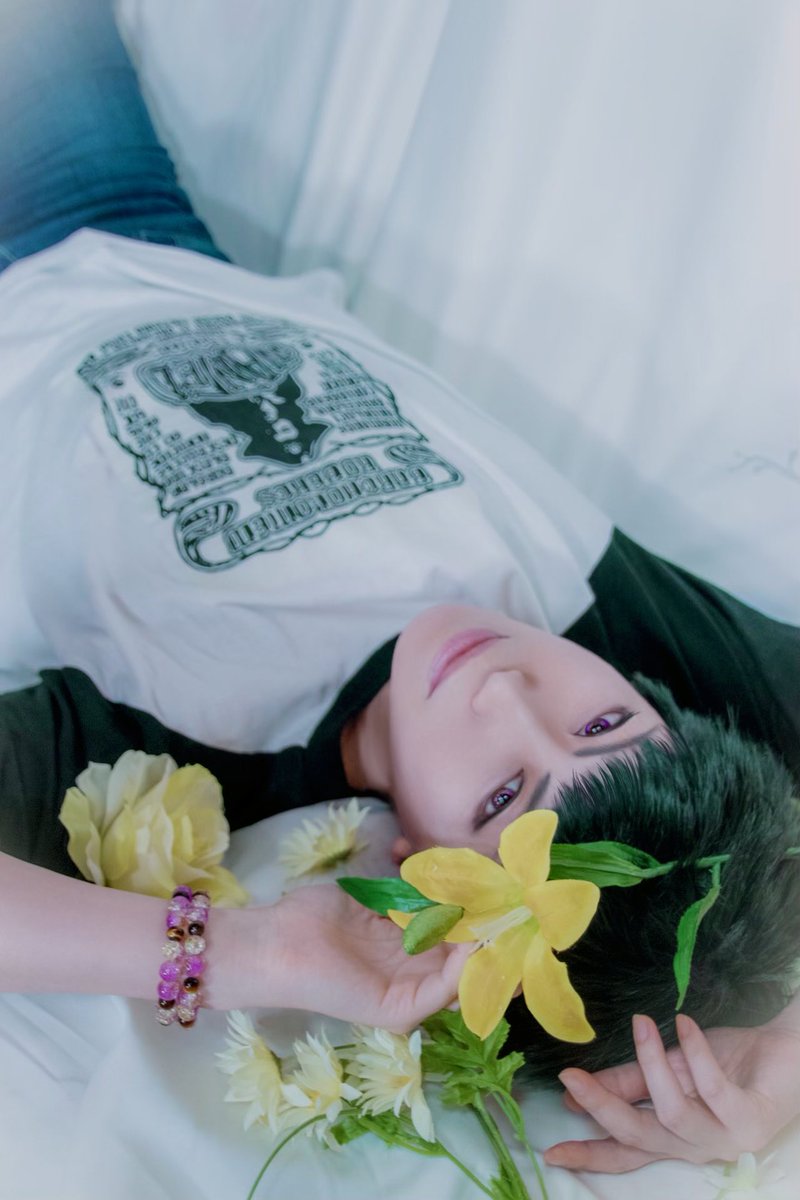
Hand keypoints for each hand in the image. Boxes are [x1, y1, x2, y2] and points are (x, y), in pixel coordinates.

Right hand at [254, 882, 471, 1031]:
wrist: (282, 949)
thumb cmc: (334, 986)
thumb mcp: (391, 1008)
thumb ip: (439, 991)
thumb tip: (481, 958)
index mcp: (416, 994)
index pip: (465, 975)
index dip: (486, 953)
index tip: (500, 926)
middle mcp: (411, 963)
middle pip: (457, 940)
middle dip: (474, 917)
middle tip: (490, 891)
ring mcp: (397, 930)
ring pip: (438, 910)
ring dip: (450, 893)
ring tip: (460, 875)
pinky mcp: (382, 901)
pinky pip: (412, 889)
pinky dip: (421, 876)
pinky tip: (419, 861)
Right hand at [543, 1000, 799, 1173]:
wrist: (787, 1048)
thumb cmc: (731, 1061)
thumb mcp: (671, 1065)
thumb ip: (631, 1080)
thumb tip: (579, 1090)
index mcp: (676, 1135)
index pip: (627, 1151)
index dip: (590, 1153)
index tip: (552, 1151)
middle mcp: (699, 1145)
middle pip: (641, 1136)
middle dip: (603, 1108)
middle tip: (570, 1076)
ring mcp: (726, 1137)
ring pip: (673, 1114)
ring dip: (651, 1066)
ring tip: (641, 1024)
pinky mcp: (751, 1119)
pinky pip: (713, 1090)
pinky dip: (694, 1054)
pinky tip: (683, 1025)